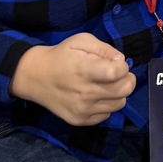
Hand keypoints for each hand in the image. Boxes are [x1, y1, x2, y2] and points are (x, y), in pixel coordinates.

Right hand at [10, 33, 135, 126]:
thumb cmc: (61, 55)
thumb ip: (104, 49)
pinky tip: (96, 96)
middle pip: (124, 91)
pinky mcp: (79, 120)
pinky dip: (106, 105)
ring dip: (118, 93)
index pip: (118, 73)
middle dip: (127, 79)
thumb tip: (121, 61)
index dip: (123, 66)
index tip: (116, 62)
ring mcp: (82, 110)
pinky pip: (106, 115)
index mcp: (85, 70)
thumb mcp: (81, 41)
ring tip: (107, 85)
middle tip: (119, 74)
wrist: (35, 77)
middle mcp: (85, 93)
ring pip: (119, 104)